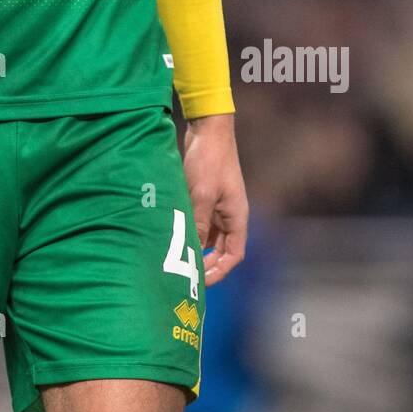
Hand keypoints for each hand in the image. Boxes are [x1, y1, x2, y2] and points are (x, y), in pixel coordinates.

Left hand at [182, 113, 247, 286]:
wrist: (208, 129)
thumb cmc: (209, 160)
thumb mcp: (202, 194)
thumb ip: (198, 223)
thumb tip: (193, 250)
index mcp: (237, 217)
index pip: (234, 255)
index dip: (220, 271)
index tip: (201, 282)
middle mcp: (230, 215)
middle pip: (222, 250)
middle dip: (207, 264)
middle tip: (186, 276)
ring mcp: (219, 206)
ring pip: (210, 237)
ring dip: (198, 249)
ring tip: (179, 260)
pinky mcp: (207, 197)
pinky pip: (202, 223)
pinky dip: (192, 232)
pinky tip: (176, 237)